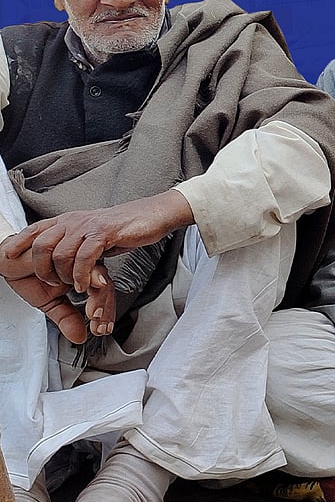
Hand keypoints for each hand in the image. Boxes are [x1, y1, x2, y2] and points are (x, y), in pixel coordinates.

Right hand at [0, 233, 113, 343]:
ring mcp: (75, 252)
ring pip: (94, 270)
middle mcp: (85, 263)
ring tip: (86, 307)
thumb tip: (80, 337)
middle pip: (105, 283)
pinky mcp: (60, 243)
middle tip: (95, 318)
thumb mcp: (49, 303)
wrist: (7, 259)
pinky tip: (66, 283)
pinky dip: (72, 271)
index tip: (101, 329)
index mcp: (87, 275)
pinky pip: (70, 257)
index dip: (105, 312)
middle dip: (103, 304)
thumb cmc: (29, 277)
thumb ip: (67, 317)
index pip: (105, 294)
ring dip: (92, 290)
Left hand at [4, 190, 192, 289]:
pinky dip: (81, 275)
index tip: (6, 256)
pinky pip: (84, 257)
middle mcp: (74, 220)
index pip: (35, 229)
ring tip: (74, 286)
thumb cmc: (126, 227)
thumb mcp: (93, 235)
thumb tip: (64, 262)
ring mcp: (88, 226)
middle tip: (54, 284)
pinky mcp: (104, 233)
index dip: (18, 243)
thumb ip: (77, 245)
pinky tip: (85, 284)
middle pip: (42, 245)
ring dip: (64, 276)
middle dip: (43, 269)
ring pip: (61, 254)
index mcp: (68, 220)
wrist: (153, 215)